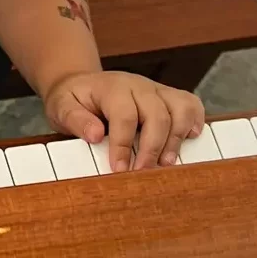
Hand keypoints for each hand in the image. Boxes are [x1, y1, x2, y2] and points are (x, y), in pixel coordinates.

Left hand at [42, 70, 204, 172]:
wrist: (82, 84)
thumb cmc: (73, 99)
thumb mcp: (62, 106)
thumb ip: (76, 119)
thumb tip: (95, 135)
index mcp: (112, 88)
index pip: (124, 115)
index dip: (123, 145)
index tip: (119, 170)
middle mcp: (138, 86)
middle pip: (157, 114)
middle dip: (152, 148)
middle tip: (143, 173)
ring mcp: (156, 90)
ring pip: (180, 108)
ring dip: (176, 138)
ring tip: (166, 163)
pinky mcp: (168, 97)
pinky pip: (191, 104)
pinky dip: (194, 122)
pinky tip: (187, 140)